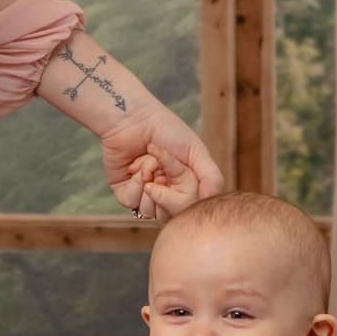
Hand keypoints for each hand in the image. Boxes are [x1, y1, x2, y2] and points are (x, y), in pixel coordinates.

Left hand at [100, 101, 223, 219]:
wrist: (135, 118)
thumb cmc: (168, 131)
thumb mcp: (198, 153)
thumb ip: (212, 178)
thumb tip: (212, 202)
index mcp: (184, 189)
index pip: (189, 211)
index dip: (186, 196)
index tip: (182, 173)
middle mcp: (165, 196)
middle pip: (168, 217)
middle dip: (167, 190)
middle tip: (162, 170)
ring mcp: (144, 196)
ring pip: (148, 212)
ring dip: (150, 182)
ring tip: (149, 163)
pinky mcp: (124, 192)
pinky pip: (131, 202)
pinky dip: (135, 183)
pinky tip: (134, 167)